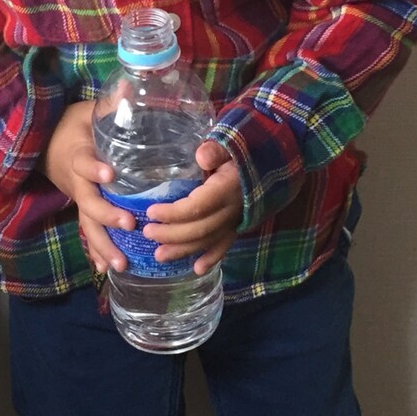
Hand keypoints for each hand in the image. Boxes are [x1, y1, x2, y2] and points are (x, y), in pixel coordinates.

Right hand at [42, 102, 133, 274]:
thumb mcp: (87, 111)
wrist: (45, 144)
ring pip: (87, 224)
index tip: (110, 174)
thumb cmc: (72, 126)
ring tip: (119, 264)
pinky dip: (96, 251)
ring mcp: (77, 198)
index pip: (84, 162)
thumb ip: (109, 104)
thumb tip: (130, 85)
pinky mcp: (82, 208)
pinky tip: (107, 269)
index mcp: (77, 154)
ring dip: (102, 244)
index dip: (94, 168)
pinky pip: (88, 232)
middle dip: (105, 215)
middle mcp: (75, 181)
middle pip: (87, 202)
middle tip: (128, 224)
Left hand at [142, 140, 242, 275]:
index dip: (173, 213)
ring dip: (183, 251)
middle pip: (199, 229)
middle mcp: (231, 210)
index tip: (151, 212)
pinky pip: (224, 246)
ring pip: (208, 241)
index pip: (196, 207)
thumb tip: (202, 157)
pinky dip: (212, 258)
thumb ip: (216, 150)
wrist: (269, 164)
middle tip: (147, 233)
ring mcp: (235, 221)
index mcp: (226, 190)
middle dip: (171, 235)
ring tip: (159, 256)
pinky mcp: (237, 226)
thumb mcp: (229, 146)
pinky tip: (197, 269)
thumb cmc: (241, 153)